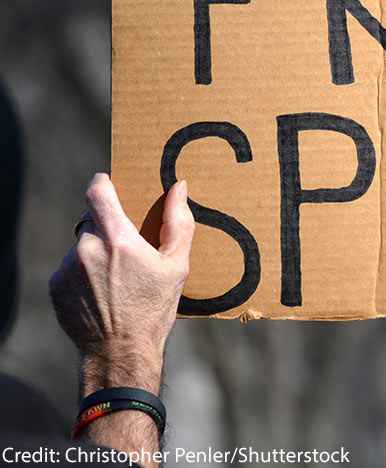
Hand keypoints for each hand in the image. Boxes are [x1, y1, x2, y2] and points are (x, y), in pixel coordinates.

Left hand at [50, 174, 194, 394]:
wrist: (120, 352)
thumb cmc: (154, 309)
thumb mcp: (177, 266)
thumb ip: (179, 223)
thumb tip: (179, 188)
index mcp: (118, 239)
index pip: (98, 192)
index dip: (103, 183)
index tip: (110, 184)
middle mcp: (87, 249)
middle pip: (93, 220)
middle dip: (108, 228)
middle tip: (126, 248)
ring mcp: (67, 268)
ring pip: (82, 245)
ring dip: (95, 252)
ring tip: (116, 279)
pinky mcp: (55, 286)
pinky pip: (70, 267)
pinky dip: (83, 273)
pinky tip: (101, 293)